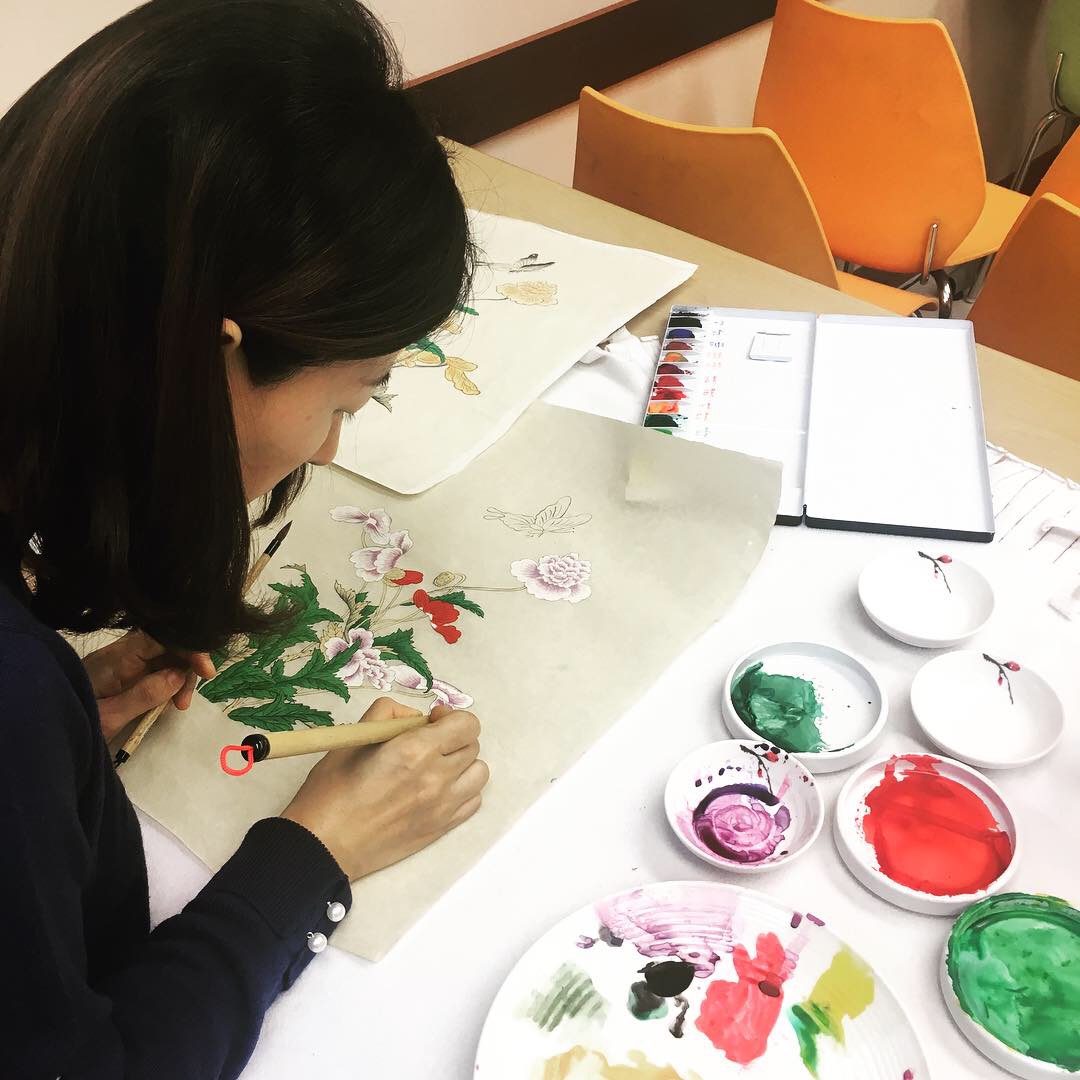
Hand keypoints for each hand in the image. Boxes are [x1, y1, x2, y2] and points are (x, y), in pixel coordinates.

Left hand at [81, 631, 216, 741]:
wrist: (43, 729)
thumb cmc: (73, 723)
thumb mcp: (108, 717)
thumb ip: (143, 695)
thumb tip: (177, 675)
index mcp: (116, 658)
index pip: (161, 637)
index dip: (188, 647)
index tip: (205, 672)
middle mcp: (121, 654)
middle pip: (168, 645)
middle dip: (186, 668)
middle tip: (183, 703)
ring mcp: (122, 663)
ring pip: (165, 657)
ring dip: (179, 678)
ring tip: (176, 707)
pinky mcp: (123, 673)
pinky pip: (155, 668)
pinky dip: (168, 683)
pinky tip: (166, 703)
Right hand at [280, 697, 488, 880]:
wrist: (324, 845)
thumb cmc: (331, 792)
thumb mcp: (354, 738)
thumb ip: (388, 714)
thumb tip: (414, 717)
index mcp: (415, 750)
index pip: (467, 724)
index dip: (451, 717)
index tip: (432, 721)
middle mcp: (436, 777)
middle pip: (472, 745)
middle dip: (453, 738)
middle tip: (428, 742)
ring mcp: (442, 806)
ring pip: (479, 773)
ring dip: (462, 764)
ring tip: (437, 766)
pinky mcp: (440, 829)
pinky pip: (473, 801)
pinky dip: (462, 791)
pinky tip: (439, 789)